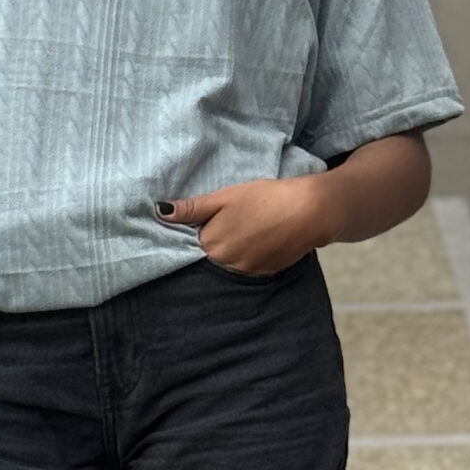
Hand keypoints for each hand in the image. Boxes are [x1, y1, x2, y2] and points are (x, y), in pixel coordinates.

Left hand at [155, 177, 327, 276]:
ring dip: (235, 249)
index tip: (210, 220)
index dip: (200, 231)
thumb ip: (193, 208)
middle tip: (234, 221)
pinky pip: (250, 266)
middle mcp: (226, 265)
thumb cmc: (265, 198)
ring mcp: (247, 272)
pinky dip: (252, 254)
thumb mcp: (225, 197)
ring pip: (231, 262)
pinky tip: (262, 238)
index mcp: (212, 245)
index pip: (193, 244)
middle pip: (212, 255)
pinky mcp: (266, 273)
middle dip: (216, 241)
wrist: (309, 211)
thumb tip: (160, 212)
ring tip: (249, 229)